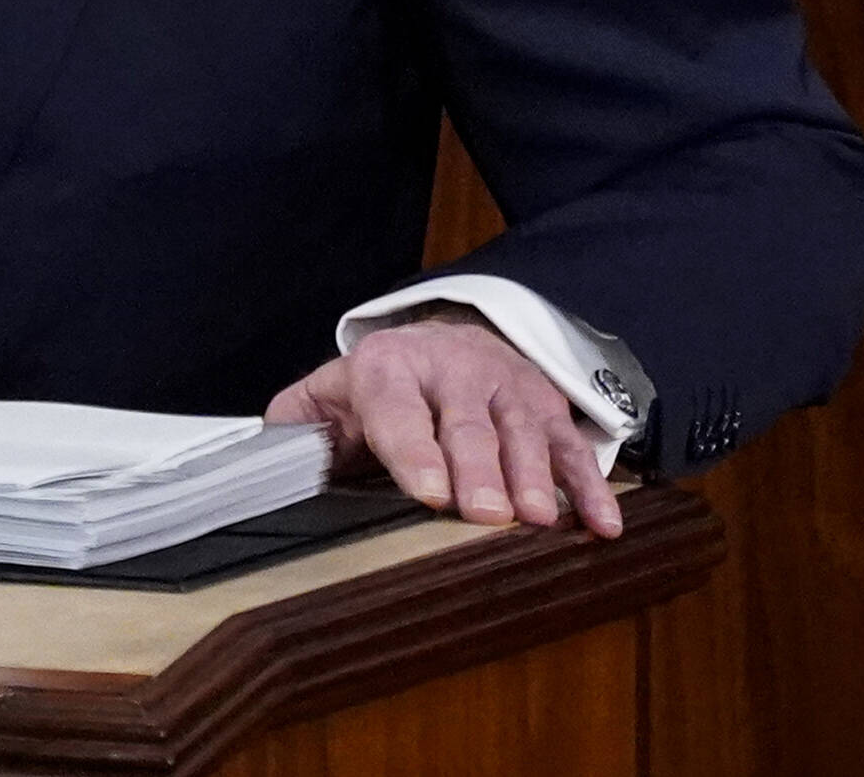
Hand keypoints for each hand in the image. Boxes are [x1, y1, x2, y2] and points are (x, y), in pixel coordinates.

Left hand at [264, 314, 622, 536]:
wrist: (447, 339)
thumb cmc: (381, 389)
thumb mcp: (326, 395)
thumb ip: (292, 426)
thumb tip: (262, 462)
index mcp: (389, 369)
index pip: (399, 410)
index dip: (415, 452)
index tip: (430, 494)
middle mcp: (453, 370)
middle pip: (468, 424)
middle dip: (479, 471)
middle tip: (486, 514)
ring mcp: (506, 387)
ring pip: (522, 431)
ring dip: (534, 476)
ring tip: (538, 519)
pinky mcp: (545, 408)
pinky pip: (571, 446)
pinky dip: (589, 485)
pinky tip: (601, 524)